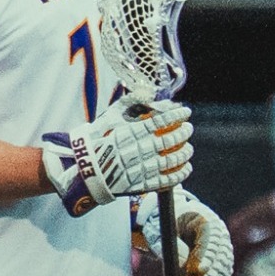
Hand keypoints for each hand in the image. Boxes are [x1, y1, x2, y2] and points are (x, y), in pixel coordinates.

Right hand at [42, 98, 193, 215]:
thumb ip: (130, 102)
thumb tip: (148, 91)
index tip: (186, 111)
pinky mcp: (141, 184)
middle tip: (189, 128)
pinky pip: (167, 180)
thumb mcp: (110, 116)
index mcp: (131, 132)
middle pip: (170, 140)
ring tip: (189, 148)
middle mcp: (138, 150)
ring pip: (172, 160)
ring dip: (185, 153)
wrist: (85, 168)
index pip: (161, 121)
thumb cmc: (98, 139)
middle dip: (184, 132)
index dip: (177, 114)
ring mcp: (141, 168)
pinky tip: (186, 168)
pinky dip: (180, 174)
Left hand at [136, 187, 233, 275]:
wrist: (171, 224)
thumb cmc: (164, 225)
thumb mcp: (163, 230)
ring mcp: (222, 246)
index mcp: (204, 219)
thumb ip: (173, 245)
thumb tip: (183, 263)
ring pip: (224, 265)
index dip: (206, 255)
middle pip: (221, 253)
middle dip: (211, 272)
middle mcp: (218, 232)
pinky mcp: (221, 258)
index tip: (198, 269)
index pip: (211, 237)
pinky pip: (223, 272)